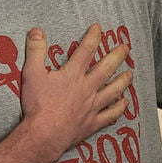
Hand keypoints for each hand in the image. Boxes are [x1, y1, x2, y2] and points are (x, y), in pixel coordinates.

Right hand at [19, 23, 131, 151]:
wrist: (44, 134)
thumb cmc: (38, 106)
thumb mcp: (31, 73)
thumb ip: (35, 51)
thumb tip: (37, 31)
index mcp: (73, 75)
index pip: (86, 50)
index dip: (93, 37)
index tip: (99, 28)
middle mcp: (87, 88)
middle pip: (106, 68)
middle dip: (117, 56)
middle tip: (125, 48)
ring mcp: (92, 106)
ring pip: (113, 90)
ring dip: (123, 81)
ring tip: (130, 74)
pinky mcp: (92, 122)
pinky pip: (110, 114)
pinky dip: (119, 108)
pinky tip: (125, 103)